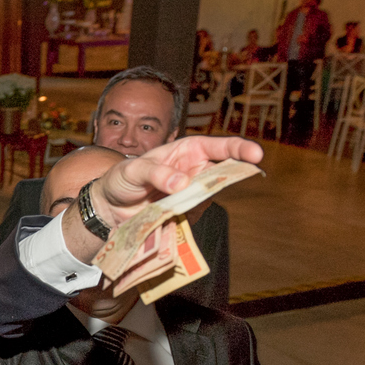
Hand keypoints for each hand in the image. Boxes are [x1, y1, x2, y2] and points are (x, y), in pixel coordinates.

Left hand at [62, 135, 263, 261]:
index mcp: (186, 151)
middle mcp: (194, 170)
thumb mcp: (133, 170)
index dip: (240, 148)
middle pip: (223, 173)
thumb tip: (181, 183)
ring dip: (198, 201)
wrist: (109, 207)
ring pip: (210, 197)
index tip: (256, 154)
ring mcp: (192, 193)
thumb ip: (156, 173)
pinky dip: (187, 217)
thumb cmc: (121, 179)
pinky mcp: (186, 213)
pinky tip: (167, 215)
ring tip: (169, 203)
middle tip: (215, 187)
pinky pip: (196, 215)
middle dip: (227, 179)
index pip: (219, 147)